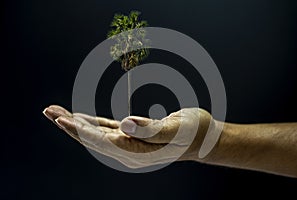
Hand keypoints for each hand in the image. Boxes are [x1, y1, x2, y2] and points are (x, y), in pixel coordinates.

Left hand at [43, 105, 213, 167]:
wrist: (202, 138)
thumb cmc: (193, 132)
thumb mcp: (176, 129)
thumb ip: (151, 129)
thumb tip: (125, 124)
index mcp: (137, 153)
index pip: (102, 142)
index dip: (81, 130)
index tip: (61, 118)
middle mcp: (128, 152)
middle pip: (92, 139)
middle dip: (70, 125)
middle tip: (48, 111)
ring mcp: (128, 145)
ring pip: (96, 134)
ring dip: (76, 123)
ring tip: (57, 112)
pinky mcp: (131, 136)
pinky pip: (106, 130)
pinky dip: (91, 123)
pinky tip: (80, 118)